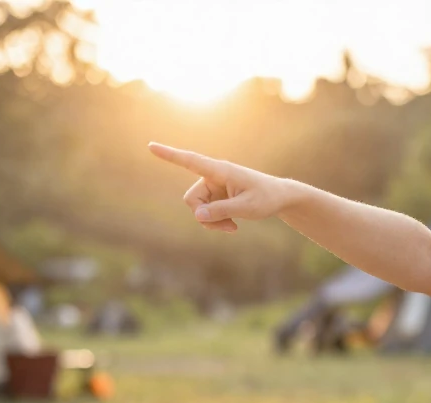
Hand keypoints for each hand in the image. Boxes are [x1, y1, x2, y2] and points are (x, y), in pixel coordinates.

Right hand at [148, 142, 292, 231]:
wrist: (279, 198)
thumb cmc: (266, 198)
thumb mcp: (247, 208)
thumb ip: (222, 211)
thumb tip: (197, 215)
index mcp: (221, 170)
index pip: (191, 161)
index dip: (170, 155)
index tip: (151, 146)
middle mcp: (213, 176)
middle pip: (192, 199)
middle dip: (204, 217)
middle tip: (228, 228)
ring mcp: (213, 186)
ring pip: (198, 209)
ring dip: (212, 222)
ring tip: (233, 227)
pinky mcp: (216, 196)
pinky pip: (206, 212)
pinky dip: (216, 221)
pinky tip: (233, 225)